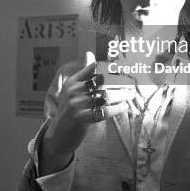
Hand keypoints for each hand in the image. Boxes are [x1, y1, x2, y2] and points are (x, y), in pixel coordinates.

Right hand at [39, 51, 129, 174]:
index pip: (94, 68)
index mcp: (73, 82)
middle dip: (119, 81)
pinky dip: (117, 109)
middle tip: (132, 81)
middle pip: (102, 81)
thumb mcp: (72, 90)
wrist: (57, 137)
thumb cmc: (70, 111)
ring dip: (122, 95)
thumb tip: (89, 53)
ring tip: (131, 95)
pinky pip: (104, 111)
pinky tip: (125, 107)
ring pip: (106, 96)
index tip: (124, 68)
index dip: (110, 67)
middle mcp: (73, 91)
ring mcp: (76, 105)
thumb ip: (84, 73)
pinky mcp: (81, 119)